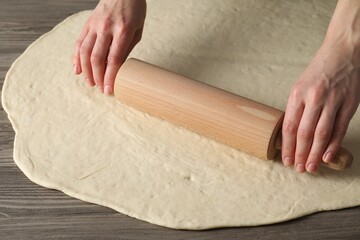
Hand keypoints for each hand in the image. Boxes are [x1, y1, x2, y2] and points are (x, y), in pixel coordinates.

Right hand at [73, 0, 145, 93]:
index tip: (109, 89)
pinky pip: (79, 42)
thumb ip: (128, 48)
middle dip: (98, 77)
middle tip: (100, 89)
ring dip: (86, 70)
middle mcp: (106, 28)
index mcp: (123, 30)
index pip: (114, 58)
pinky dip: (76, 57)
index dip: (110, 76)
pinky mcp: (87, 24)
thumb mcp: (138, 30)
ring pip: (85, 51)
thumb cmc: (134, 10)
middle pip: (97, 58)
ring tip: (90, 83)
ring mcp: (95, 25)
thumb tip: (119, 68)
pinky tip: (77, 69)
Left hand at [282, 33, 359, 172]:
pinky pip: (340, 128)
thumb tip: (292, 135)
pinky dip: (333, 144)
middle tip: (298, 168)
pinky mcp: (349, 103)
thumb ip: (297, 109)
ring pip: (322, 133)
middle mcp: (314, 98)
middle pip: (304, 133)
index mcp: (298, 94)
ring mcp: (333, 101)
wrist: (343, 52)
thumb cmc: (318, 71)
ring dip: (315, 153)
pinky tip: (327, 156)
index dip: (287, 146)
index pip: (289, 126)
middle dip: (300, 154)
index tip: (285, 159)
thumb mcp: (300, 86)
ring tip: (310, 167)